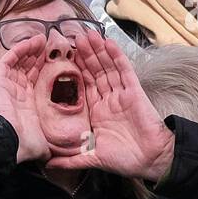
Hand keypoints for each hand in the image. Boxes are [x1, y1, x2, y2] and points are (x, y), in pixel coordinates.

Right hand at [0, 35, 49, 162]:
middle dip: (39, 56)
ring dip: (30, 49)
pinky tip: (31, 42)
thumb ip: (56, 141)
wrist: (8, 144)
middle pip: (28, 69)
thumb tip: (71, 150)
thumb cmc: (25, 145)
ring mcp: (6, 87)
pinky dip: (19, 50)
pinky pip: (8, 61)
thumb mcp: (46, 142)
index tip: (58, 59)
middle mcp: (16, 94)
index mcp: (27, 105)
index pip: (37, 81)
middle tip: (52, 45)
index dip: (46, 69)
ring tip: (42, 40)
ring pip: (18, 62)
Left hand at [45, 31, 174, 180]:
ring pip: (107, 67)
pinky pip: (124, 70)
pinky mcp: (134, 91)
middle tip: (73, 37)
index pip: (83, 86)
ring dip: (98, 50)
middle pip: (94, 72)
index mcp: (97, 112)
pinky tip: (109, 43)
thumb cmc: (124, 160)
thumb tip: (47, 164)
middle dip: (85, 55)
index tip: (62, 56)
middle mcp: (108, 100)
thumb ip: (70, 159)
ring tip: (87, 34)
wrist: (150, 160)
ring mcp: (121, 94)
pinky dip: (117, 56)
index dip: (74, 71)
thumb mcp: (91, 158)